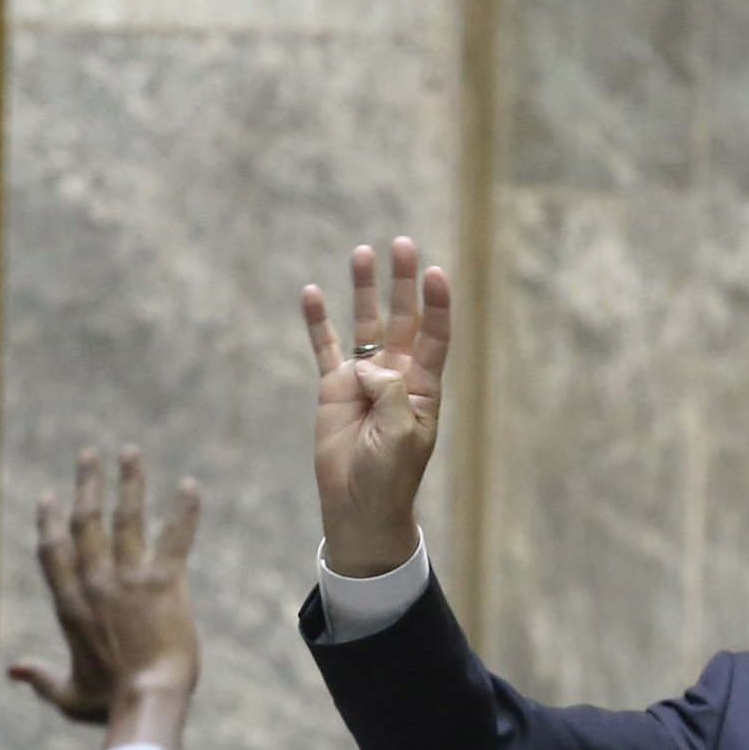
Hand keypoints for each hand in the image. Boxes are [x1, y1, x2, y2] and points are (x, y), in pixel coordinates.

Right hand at [8, 445, 201, 749]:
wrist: (147, 700)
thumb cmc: (110, 704)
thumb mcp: (69, 694)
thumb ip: (41, 679)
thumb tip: (15, 671)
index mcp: (69, 605)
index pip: (53, 551)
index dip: (49, 520)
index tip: (50, 496)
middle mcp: (94, 582)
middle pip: (84, 521)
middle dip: (86, 484)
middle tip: (89, 455)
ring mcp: (128, 579)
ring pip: (125, 517)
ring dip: (128, 481)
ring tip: (130, 451)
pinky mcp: (164, 582)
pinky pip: (174, 537)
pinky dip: (184, 510)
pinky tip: (190, 485)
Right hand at [302, 236, 451, 577]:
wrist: (360, 505)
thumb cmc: (390, 475)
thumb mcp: (400, 435)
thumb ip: (390, 394)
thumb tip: (368, 366)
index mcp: (423, 387)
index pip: (434, 336)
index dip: (437, 305)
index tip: (435, 273)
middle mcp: (396, 375)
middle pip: (401, 318)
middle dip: (402, 282)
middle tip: (403, 244)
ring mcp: (364, 378)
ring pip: (364, 324)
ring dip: (364, 289)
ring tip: (363, 252)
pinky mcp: (333, 388)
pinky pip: (325, 348)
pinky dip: (318, 322)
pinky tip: (312, 293)